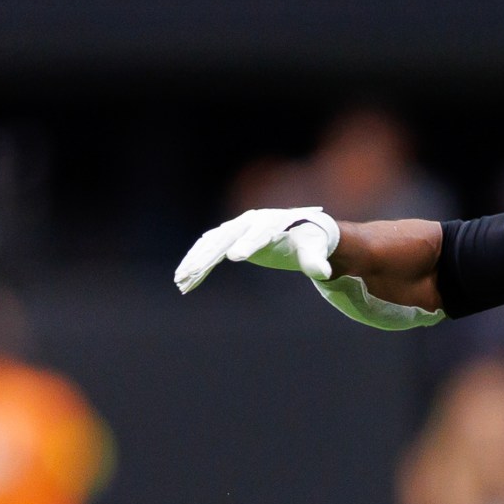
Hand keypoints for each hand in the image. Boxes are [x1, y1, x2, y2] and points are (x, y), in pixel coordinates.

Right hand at [173, 207, 338, 292]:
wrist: (302, 232)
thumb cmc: (311, 242)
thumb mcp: (316, 251)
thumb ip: (317, 261)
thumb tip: (324, 273)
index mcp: (272, 223)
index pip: (258, 233)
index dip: (248, 243)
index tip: (236, 257)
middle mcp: (249, 222)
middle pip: (225, 238)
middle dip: (208, 255)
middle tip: (193, 272)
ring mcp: (237, 229)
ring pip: (211, 244)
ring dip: (195, 261)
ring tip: (180, 280)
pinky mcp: (230, 239)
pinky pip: (209, 252)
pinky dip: (197, 265)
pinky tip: (185, 281)